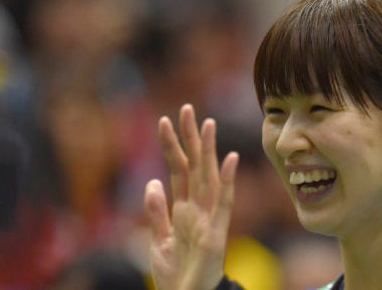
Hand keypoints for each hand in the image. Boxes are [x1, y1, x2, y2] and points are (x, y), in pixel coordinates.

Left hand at [144, 104, 238, 289]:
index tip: (165, 120)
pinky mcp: (216, 232)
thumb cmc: (175, 272)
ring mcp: (208, 218)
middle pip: (194, 166)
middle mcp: (197, 207)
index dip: (172, 145)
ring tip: (208, 124)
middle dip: (190, 138)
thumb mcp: (157, 239)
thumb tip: (152, 181)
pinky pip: (223, 203)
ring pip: (208, 177)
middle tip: (187, 108)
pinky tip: (229, 159)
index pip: (177, 169)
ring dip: (208, 151)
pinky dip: (226, 181)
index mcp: (182, 208)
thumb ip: (156, 210)